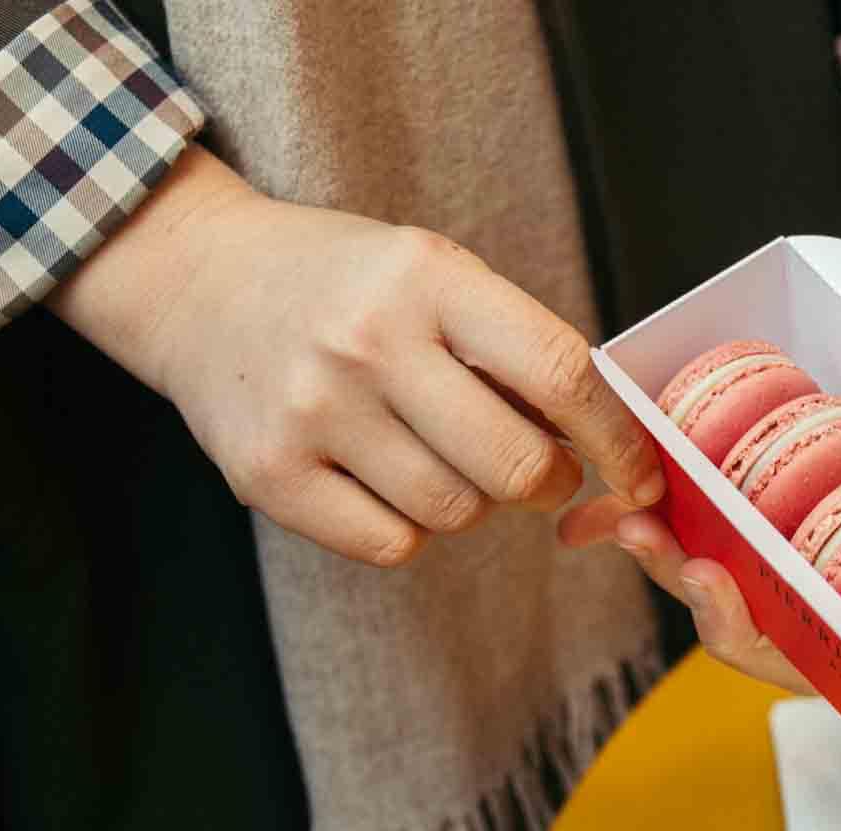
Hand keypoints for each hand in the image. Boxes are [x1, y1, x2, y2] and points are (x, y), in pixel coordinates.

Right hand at [49, 147, 661, 564]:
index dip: (617, 438)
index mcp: (427, 278)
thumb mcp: (432, 274)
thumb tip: (612, 440)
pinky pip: (391, 545)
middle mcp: (368, 341)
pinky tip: (385, 479)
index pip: (558, 372)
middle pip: (514, 468)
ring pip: (454, 514)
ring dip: (471, 501)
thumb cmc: (346, 286)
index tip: (642, 471)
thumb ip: (515, 347)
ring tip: (440, 456)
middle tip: (539, 471)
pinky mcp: (269, 476)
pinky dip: (407, 528)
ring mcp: (312, 412)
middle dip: (549, 483)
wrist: (198, 283)